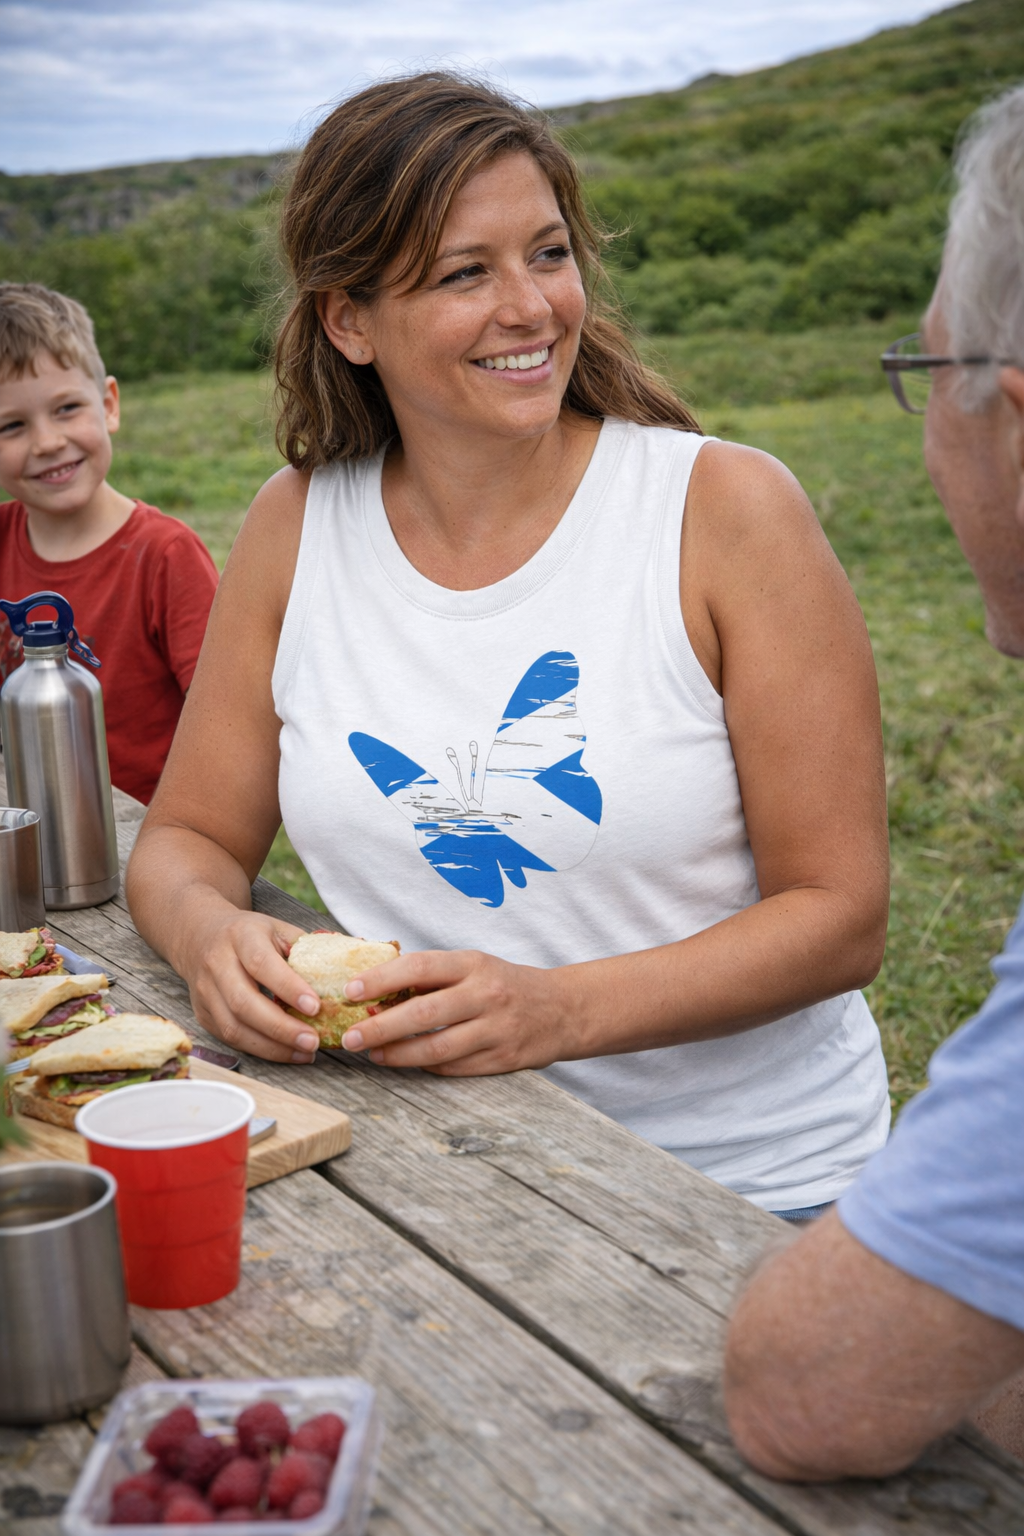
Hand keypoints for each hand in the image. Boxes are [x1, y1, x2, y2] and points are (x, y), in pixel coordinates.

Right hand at [184, 910, 323, 1063]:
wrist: (200, 936)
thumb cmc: (249, 934)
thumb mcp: (276, 928)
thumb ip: (306, 947)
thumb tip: (347, 966)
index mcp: (240, 936)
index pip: (261, 964)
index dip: (288, 987)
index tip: (315, 1007)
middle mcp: (217, 963)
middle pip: (243, 1003)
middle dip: (281, 1027)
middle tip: (313, 1041)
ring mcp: (205, 991)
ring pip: (233, 1027)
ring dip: (271, 1046)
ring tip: (304, 1053)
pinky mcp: (202, 1014)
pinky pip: (229, 1038)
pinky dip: (259, 1049)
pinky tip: (285, 1052)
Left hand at [339, 948, 571, 1074]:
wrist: (564, 1008)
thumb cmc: (506, 984)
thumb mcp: (475, 966)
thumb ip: (433, 976)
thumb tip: (374, 989)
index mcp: (474, 964)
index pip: (420, 967)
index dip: (382, 979)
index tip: (351, 992)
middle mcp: (486, 994)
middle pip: (424, 1013)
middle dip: (381, 1027)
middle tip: (351, 1038)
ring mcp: (497, 1029)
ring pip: (437, 1048)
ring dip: (398, 1054)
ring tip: (373, 1055)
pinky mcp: (504, 1059)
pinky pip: (455, 1068)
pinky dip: (426, 1068)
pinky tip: (406, 1063)